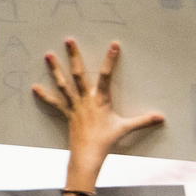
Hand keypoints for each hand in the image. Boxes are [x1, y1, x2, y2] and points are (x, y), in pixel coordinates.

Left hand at [32, 38, 163, 178]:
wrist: (87, 155)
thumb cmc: (106, 141)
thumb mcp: (125, 128)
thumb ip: (143, 121)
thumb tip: (161, 117)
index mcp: (101, 99)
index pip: (107, 75)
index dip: (110, 60)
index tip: (113, 44)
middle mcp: (86, 99)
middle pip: (79, 73)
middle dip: (74, 56)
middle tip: (69, 40)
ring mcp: (74, 105)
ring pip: (63, 84)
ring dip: (55, 69)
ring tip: (48, 54)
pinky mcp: (67, 113)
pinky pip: (54, 102)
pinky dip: (44, 95)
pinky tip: (34, 86)